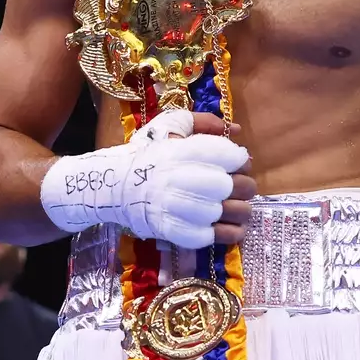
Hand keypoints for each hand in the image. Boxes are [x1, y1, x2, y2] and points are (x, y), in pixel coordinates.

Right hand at [40, 109, 254, 248]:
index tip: (237, 162)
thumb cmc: (147, 154)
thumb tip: (234, 130)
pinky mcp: (177, 232)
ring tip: (238, 207)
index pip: (230, 156)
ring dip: (242, 210)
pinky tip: (230, 226)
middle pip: (234, 186)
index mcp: (182, 150)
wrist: (115, 187)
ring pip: (230, 213)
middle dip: (244, 185)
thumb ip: (203, 123)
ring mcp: (179, 209)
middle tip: (239, 186)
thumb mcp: (170, 125)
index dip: (240, 160)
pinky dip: (230, 233)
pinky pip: (216, 236)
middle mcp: (182, 179)